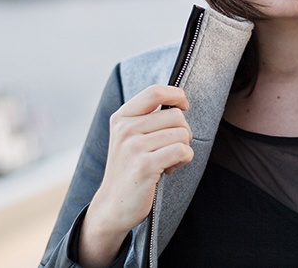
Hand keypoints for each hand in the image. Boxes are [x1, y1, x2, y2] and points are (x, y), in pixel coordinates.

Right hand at [80, 85, 193, 267]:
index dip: (176, 94)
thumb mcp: (129, 138)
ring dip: (183, 149)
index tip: (183, 106)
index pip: (155, 91)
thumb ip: (147, 118)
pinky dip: (184, 160)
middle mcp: (125, 129)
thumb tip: (179, 100)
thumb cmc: (129, 169)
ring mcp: (133, 147)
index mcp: (121, 118)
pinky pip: (182, 151)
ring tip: (167, 161)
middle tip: (171, 149)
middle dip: (183, 132)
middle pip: (176, 115)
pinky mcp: (144, 165)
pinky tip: (170, 169)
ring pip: (182, 134)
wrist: (113, 205)